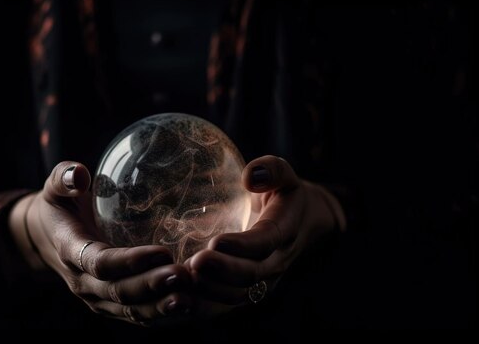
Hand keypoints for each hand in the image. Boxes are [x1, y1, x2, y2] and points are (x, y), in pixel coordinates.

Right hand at [8, 161, 192, 325]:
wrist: (46, 238)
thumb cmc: (59, 206)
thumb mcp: (55, 187)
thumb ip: (63, 177)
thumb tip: (78, 174)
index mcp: (71, 251)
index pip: (101, 262)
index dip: (130, 261)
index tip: (163, 252)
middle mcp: (82, 282)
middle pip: (119, 291)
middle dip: (152, 286)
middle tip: (184, 276)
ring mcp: (96, 298)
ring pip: (129, 310)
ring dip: (160, 307)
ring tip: (190, 299)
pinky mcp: (110, 305)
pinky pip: (136, 316)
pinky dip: (161, 315)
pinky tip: (189, 308)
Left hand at [185, 155, 345, 316]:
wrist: (301, 225)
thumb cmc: (283, 195)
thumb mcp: (284, 175)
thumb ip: (272, 170)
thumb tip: (252, 175)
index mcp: (284, 230)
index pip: (265, 242)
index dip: (242, 245)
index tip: (216, 241)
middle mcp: (275, 262)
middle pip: (250, 275)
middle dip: (222, 271)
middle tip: (194, 263)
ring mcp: (262, 283)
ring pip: (236, 296)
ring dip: (209, 293)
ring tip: (183, 282)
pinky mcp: (246, 293)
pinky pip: (225, 307)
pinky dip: (202, 308)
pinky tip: (178, 302)